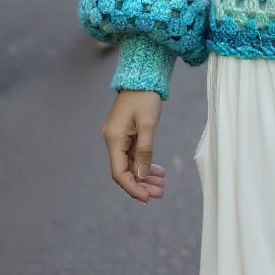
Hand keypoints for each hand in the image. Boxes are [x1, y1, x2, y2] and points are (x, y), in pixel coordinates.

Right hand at [102, 89, 166, 203]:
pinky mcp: (126, 134)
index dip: (132, 187)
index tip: (147, 198)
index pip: (119, 173)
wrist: (142, 77)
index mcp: (114, 139)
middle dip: (141, 184)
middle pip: (125, 171)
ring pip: (130, 164)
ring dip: (144, 175)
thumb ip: (145, 151)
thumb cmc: (145, 97)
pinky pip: (134, 155)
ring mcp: (119, 137)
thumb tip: (142, 176)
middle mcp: (113, 140)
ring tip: (162, 185)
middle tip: (160, 193)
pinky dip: (145, 163)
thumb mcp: (148, 124)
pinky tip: (157, 171)